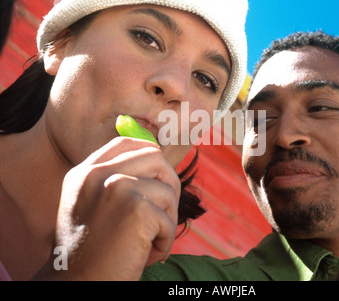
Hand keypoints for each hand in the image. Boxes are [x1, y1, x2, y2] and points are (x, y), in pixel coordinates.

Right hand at [35, 137, 179, 279]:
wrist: (76, 286)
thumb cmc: (89, 251)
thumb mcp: (90, 205)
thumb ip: (115, 180)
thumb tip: (158, 162)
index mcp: (85, 172)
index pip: (126, 143)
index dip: (150, 153)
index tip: (158, 176)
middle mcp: (98, 174)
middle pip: (156, 158)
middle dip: (168, 185)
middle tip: (162, 213)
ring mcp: (117, 188)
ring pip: (168, 190)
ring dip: (166, 220)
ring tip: (146, 241)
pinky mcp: (137, 209)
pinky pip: (170, 219)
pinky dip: (165, 242)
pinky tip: (145, 255)